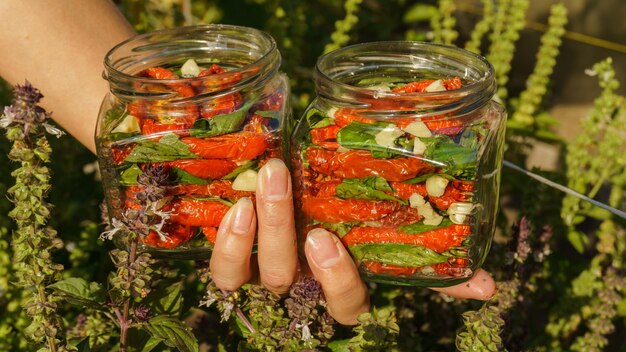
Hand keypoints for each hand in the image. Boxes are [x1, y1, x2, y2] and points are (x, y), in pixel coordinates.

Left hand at [209, 159, 495, 324]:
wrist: (289, 217)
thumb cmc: (348, 237)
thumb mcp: (388, 253)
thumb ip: (432, 272)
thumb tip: (491, 286)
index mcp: (336, 292)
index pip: (343, 305)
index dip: (336, 281)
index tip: (329, 241)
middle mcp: (295, 291)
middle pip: (284, 279)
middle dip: (281, 230)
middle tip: (283, 178)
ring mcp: (260, 280)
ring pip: (249, 273)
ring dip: (254, 226)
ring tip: (261, 177)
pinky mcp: (231, 266)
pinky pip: (222, 271)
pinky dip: (226, 241)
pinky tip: (236, 201)